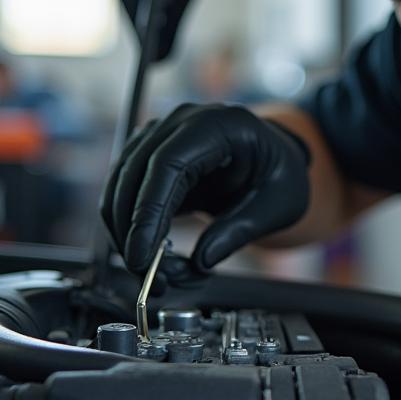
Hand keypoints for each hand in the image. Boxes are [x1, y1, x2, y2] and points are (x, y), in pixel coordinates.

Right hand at [101, 104, 309, 274]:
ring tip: (160, 272)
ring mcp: (161, 136)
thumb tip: (201, 261)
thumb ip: (241, 229)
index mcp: (218, 125)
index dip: (147, 212)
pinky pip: (124, 194)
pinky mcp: (150, 158)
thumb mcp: (280, 203)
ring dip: (127, 234)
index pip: (167, 163)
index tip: (141, 256)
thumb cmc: (282, 172)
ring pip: (119, 187)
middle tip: (150, 277)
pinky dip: (130, 228)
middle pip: (133, 174)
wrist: (276, 157)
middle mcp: (182, 122)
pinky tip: (152, 255)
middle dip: (132, 232)